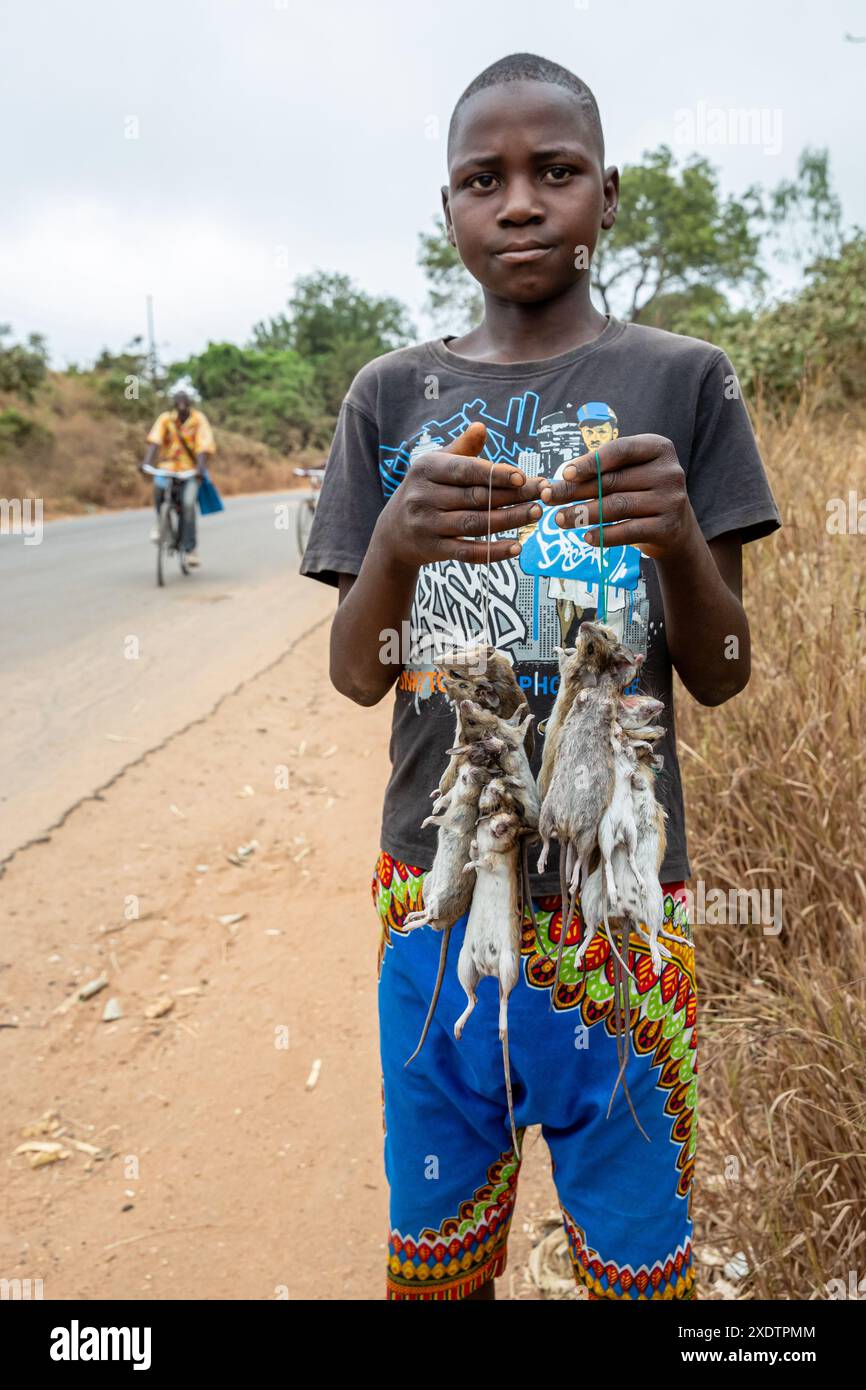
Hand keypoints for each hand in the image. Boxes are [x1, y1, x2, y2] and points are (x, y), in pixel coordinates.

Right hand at [376, 422, 543, 569]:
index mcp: (426, 468)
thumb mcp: (435, 465)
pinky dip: (493, 551)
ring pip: (475, 524)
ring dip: (510, 520)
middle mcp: (424, 496)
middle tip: (543, 494)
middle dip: (513, 496)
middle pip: (476, 497)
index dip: (496, 474)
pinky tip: (517, 547)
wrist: (393, 531)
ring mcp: (428, 525)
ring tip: (535, 513)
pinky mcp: (433, 550)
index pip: (465, 470)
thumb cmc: (425, 490)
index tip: (523, 477)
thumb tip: (481, 427)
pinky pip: (468, 552)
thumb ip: (460, 449)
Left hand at [538, 433, 696, 560]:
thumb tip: (562, 479)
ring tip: (560, 519)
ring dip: (584, 514)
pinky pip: (629, 531)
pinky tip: (586, 537)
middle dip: (576, 490)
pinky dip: (604, 535)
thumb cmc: (642, 492)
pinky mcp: (668, 527)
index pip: (620, 450)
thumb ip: (605, 469)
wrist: (676, 528)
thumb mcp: (631, 472)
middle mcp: (669, 471)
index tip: (565, 473)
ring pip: (617, 506)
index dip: (590, 462)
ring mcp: (671, 500)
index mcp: (659, 448)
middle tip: (549, 498)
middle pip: (613, 480)